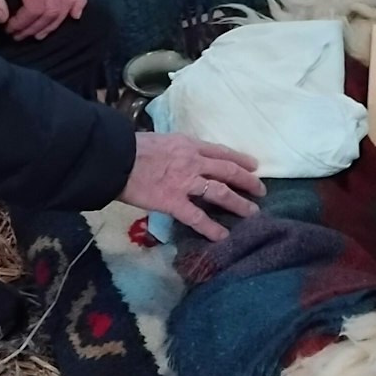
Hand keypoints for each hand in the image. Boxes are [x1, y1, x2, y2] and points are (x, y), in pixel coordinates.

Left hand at [0, 0, 85, 39]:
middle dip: (36, 27)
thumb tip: (3, 19)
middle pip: (53, 8)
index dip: (23, 24)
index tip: (9, 30)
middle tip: (20, 35)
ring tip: (38, 33)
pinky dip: (80, 2)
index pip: (35, 7)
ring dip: (54, 23)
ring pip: (67, 2)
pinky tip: (74, 17)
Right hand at [118, 133, 264, 241]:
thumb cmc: (131, 146)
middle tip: (261, 190)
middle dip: (248, 181)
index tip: (253, 165)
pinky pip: (197, 217)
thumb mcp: (160, 139)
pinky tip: (223, 236)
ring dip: (239, 203)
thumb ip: (175, 149)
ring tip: (252, 212)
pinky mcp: (173, 202)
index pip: (221, 151)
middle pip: (228, 171)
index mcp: (188, 144)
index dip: (240, 159)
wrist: (115, 157)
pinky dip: (211, 228)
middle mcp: (193, 162)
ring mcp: (185, 182)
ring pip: (220, 192)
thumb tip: (179, 155)